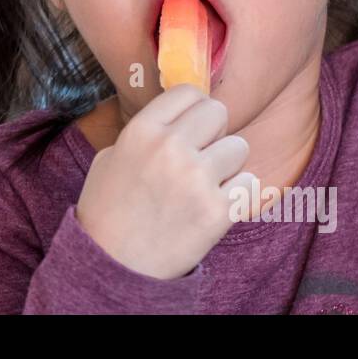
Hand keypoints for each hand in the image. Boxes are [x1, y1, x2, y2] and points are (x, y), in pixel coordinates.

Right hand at [74, 84, 251, 279]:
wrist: (114, 266)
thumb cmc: (108, 210)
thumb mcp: (111, 157)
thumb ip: (145, 133)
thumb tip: (178, 118)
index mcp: (142, 130)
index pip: (189, 92)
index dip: (194, 109)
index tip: (191, 127)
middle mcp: (170, 148)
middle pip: (218, 112)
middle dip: (214, 132)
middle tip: (201, 155)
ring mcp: (197, 179)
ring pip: (239, 146)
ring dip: (227, 164)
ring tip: (206, 184)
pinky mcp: (218, 210)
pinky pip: (249, 183)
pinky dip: (237, 194)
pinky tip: (215, 205)